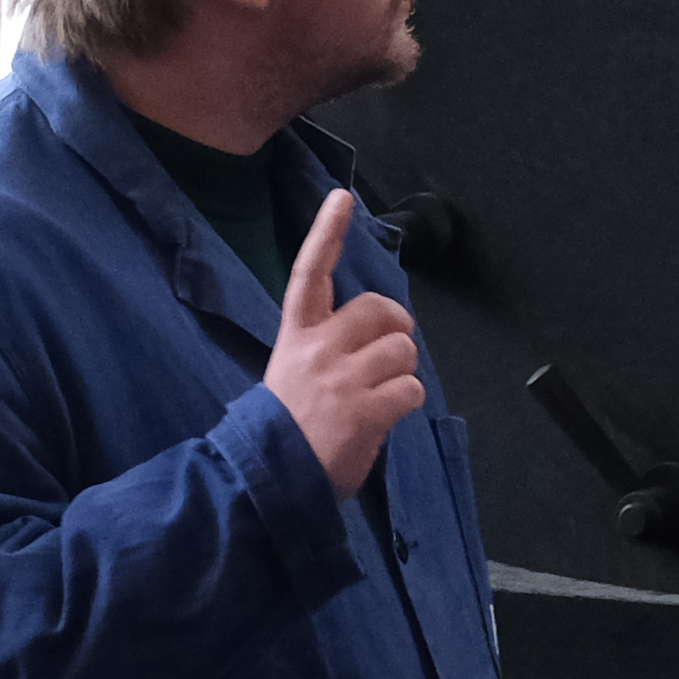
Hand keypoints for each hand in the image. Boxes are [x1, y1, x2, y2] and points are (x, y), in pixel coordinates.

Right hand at [254, 189, 426, 500]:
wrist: (267, 480)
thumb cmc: (284, 430)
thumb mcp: (291, 376)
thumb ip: (326, 350)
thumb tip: (375, 337)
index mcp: (295, 337)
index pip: (309, 273)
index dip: (326, 233)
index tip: (342, 198)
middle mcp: (317, 350)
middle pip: (380, 310)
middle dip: (398, 328)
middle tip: (392, 350)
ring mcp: (341, 379)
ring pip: (403, 349)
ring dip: (403, 371)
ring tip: (381, 395)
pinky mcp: (365, 411)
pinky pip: (412, 388)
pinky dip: (407, 401)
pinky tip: (386, 417)